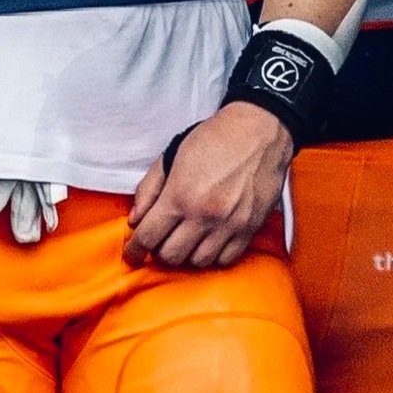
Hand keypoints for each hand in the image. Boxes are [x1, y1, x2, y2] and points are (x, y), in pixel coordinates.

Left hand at [125, 103, 291, 270]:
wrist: (258, 131)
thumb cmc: (213, 139)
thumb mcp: (171, 155)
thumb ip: (149, 189)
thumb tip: (136, 220)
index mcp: (180, 195)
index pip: (148, 237)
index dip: (135, 249)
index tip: (133, 253)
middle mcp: (204, 215)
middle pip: (171, 255)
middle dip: (160, 250)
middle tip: (162, 238)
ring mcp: (229, 224)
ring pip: (198, 262)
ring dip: (187, 254)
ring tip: (186, 238)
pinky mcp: (250, 228)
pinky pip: (226, 259)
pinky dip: (213, 256)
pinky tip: (208, 241)